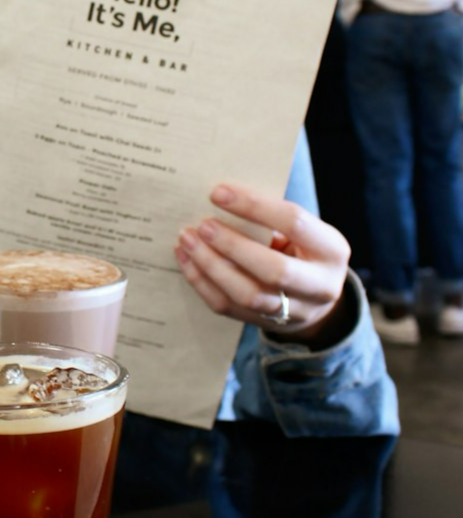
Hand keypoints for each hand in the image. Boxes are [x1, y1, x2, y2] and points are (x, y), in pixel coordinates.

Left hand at [174, 183, 350, 341]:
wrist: (315, 300)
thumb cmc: (301, 250)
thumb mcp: (301, 233)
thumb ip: (271, 220)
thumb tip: (220, 199)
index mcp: (331, 250)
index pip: (294, 222)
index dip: (254, 206)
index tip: (218, 193)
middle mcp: (320, 286)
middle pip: (273, 269)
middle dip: (232, 245)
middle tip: (201, 226)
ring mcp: (294, 312)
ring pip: (247, 294)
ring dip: (211, 266)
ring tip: (187, 241)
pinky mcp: (264, 323)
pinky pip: (227, 306)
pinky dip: (202, 282)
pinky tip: (187, 260)